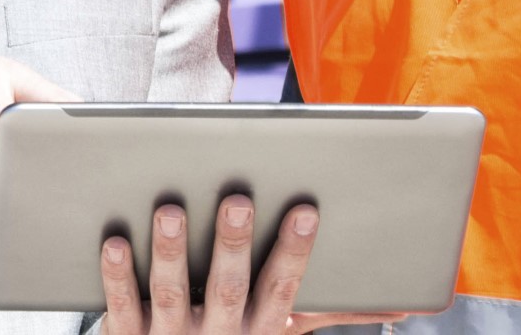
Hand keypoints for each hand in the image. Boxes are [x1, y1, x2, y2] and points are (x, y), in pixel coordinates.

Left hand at [100, 195, 404, 333]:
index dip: (294, 252)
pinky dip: (116, 276)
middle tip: (239, 199)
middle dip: (235, 245)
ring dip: (171, 252)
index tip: (306, 209)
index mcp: (260, 330)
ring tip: (171, 208)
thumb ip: (340, 311)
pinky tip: (113, 240)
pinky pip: (120, 308)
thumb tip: (406, 303)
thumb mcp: (289, 332)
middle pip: (228, 289)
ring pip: (170, 294)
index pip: (282, 290)